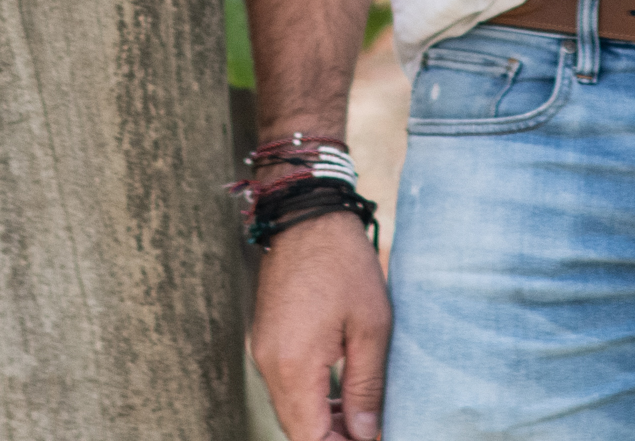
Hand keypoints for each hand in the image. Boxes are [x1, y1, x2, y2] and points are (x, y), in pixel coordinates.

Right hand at [249, 206, 387, 437]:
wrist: (305, 216)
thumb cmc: (344, 265)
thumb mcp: (370, 328)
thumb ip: (365, 389)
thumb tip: (366, 434)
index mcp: (293, 365)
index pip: (309, 437)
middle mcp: (269, 364)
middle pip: (296, 429)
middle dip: (331, 438)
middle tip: (368, 433)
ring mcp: (263, 351)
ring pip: (289, 411)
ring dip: (320, 423)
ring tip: (359, 421)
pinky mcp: (266, 340)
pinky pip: (284, 387)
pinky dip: (309, 401)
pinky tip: (338, 397)